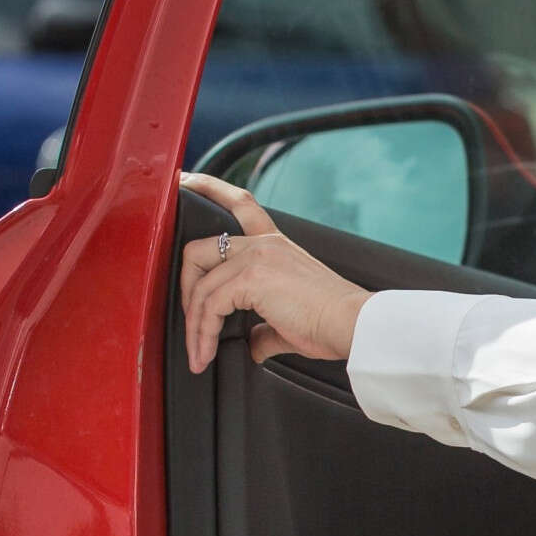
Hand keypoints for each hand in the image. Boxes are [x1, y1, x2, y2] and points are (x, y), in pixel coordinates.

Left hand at [178, 173, 371, 372]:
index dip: (209, 188)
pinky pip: (209, 306)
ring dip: (193, 326)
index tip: (187, 181)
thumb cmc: (332, 322)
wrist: (351, 325)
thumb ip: (264, 327)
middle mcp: (263, 245)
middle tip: (190, 323)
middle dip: (184, 287)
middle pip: (199, 249)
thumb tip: (253, 344)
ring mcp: (256, 257)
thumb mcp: (289, 319)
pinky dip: (202, 334)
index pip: (239, 204)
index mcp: (274, 245)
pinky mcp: (252, 278)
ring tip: (199, 354)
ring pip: (199, 286)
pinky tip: (207, 353)